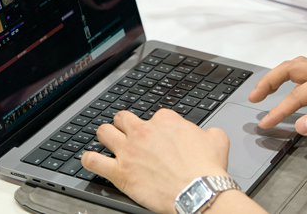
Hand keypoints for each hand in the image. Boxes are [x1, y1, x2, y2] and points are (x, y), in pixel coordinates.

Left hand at [81, 109, 231, 213]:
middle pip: (123, 118)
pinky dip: (89, 160)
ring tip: (107, 141)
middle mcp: (143, 132)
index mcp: (165, 120)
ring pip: (104, 132)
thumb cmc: (206, 169)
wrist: (199, 191)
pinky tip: (91, 160)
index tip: (159, 136)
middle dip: (125, 125)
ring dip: (105, 136)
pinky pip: (93, 161)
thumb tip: (207, 134)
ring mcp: (129, 151)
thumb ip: (207, 131)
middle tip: (128, 133)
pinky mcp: (120, 172)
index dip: (156, 127)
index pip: (154, 116)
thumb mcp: (217, 139)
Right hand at [249, 57, 306, 148]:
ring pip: (297, 67)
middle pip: (292, 68)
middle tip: (254, 96)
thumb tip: (299, 124)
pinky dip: (288, 79)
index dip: (279, 109)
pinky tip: (283, 90)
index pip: (298, 94)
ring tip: (263, 91)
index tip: (266, 123)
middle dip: (270, 80)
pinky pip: (304, 75)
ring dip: (278, 76)